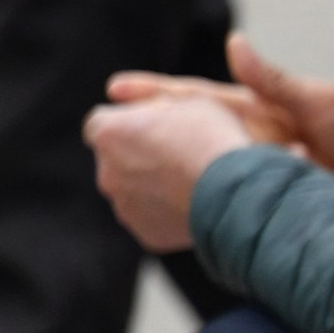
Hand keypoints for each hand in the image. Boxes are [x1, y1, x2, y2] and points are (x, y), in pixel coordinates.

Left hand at [83, 94, 252, 252]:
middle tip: (176, 151)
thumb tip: (140, 111)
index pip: (99, 123)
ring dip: (152, 183)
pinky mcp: (145, 232)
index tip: (150, 125)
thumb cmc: (211, 136)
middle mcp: (106, 173)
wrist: (234, 192)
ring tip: (190, 179)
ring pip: (132, 190)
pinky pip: (152, 216)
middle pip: (115, 160)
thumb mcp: (186, 99)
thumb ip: (152, 102)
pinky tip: (194, 201)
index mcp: (108, 133)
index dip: (125, 121)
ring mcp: (124, 207)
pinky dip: (166, 210)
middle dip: (137, 154)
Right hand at [107, 34, 333, 183]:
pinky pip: (223, 202)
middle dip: (146, 130)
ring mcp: (261, 170)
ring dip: (163, 169)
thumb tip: (234, 45)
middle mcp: (255, 140)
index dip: (157, 94)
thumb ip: (276, 82)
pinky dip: (197, 205)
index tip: (116, 88)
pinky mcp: (269, 200)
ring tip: (117, 177)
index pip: (198, 98)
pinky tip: (167, 215)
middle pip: (189, 132)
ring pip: (200, 168)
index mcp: (262, 110)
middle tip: (98, 134)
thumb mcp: (320, 103)